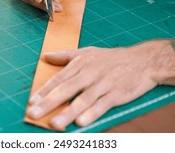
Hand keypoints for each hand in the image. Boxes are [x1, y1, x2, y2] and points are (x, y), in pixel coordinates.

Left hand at [26, 46, 158, 130]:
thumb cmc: (111, 58)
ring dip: (68, 112)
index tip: (31, 102)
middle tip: (34, 113)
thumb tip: (45, 56)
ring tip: (54, 123)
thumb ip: (65, 56)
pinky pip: (102, 105)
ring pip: (83, 100)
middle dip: (48, 102)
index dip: (44, 91)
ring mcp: (103, 84)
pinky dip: (91, 113)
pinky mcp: (116, 94)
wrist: (142, 60)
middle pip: (66, 89)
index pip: (58, 78)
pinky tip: (81, 122)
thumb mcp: (88, 51)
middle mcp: (90, 73)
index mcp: (80, 63)